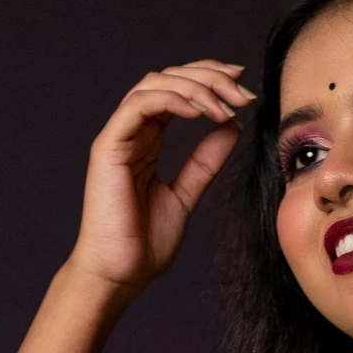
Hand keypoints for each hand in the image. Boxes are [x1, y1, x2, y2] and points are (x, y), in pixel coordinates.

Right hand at [66, 59, 254, 299]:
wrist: (120, 275)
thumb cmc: (144, 244)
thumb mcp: (187, 196)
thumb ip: (205, 162)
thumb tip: (232, 127)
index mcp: (148, 141)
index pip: (178, 92)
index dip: (210, 80)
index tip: (244, 89)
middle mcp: (132, 133)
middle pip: (169, 79)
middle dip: (210, 77)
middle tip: (243, 93)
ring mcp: (118, 137)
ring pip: (155, 84)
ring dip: (196, 86)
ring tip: (226, 105)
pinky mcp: (109, 146)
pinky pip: (139, 105)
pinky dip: (172, 99)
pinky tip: (201, 111)